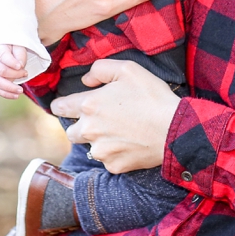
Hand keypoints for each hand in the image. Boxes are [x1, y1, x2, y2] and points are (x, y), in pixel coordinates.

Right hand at [0, 43, 36, 99]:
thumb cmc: (12, 49)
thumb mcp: (18, 47)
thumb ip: (20, 55)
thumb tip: (20, 66)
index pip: (3, 56)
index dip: (11, 62)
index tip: (20, 66)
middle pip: (1, 70)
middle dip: (15, 74)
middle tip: (25, 73)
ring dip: (10, 87)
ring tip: (21, 90)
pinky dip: (6, 94)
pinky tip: (16, 96)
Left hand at [51, 60, 179, 173]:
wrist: (174, 130)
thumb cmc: (152, 97)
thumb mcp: (128, 69)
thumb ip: (100, 69)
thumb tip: (86, 81)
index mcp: (89, 105)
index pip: (60, 108)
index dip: (60, 106)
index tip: (62, 107)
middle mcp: (89, 130)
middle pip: (71, 132)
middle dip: (81, 126)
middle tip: (101, 121)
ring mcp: (100, 151)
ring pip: (89, 148)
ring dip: (98, 141)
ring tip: (120, 133)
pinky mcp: (114, 166)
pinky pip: (107, 161)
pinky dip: (115, 154)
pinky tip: (130, 145)